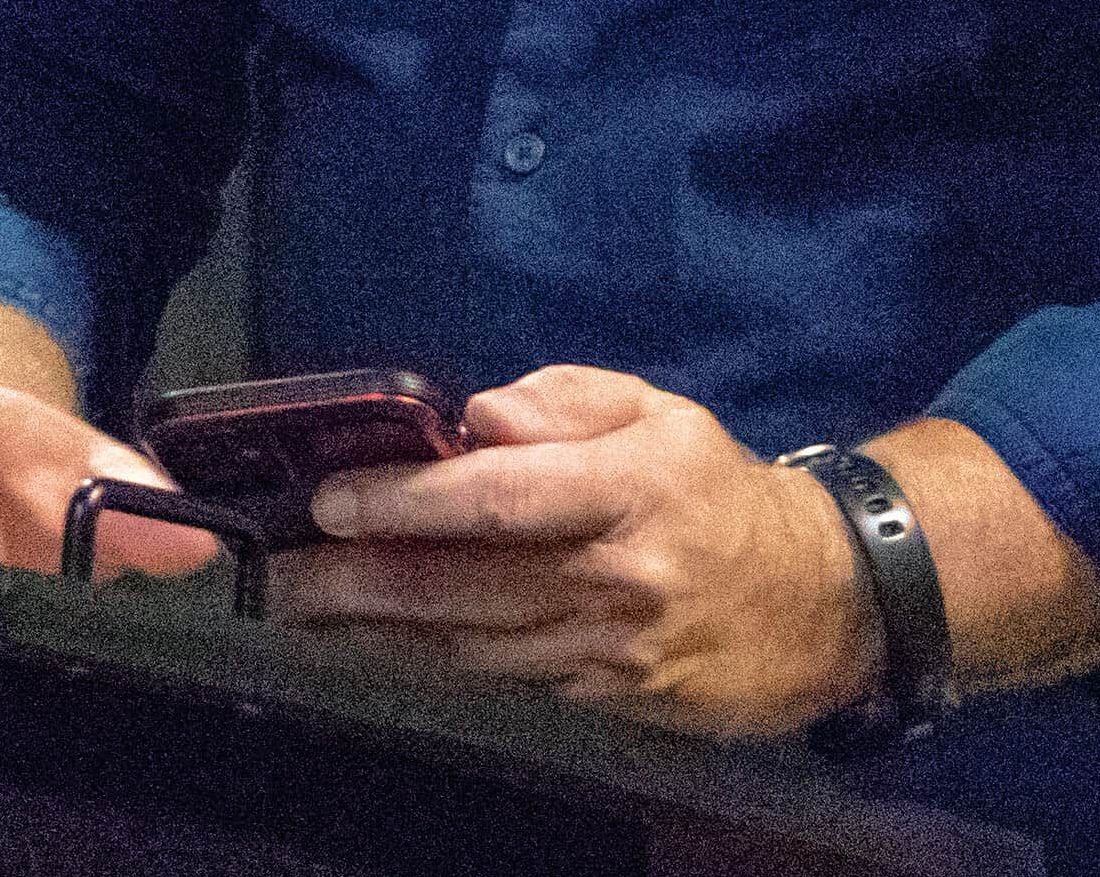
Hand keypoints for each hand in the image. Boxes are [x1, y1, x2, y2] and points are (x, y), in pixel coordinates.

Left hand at [269, 365, 875, 740]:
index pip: (501, 496)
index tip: (332, 497)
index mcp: (630, 489)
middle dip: (358, 579)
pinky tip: (372, 646)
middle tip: (280, 574)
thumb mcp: (661, 413)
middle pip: (464, 582)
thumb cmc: (718, 492)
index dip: (408, 500)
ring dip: (373, 630)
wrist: (819, 605)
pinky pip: (494, 678)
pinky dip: (424, 663)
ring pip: (466, 643)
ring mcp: (606, 649)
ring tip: (300, 611)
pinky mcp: (601, 699)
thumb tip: (479, 414)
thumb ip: (568, 401)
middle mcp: (614, 575)